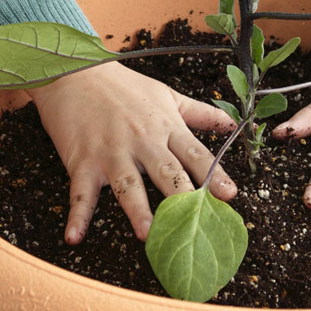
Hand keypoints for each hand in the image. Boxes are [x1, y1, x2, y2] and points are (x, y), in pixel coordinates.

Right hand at [27, 62, 236, 243]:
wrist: (76, 74)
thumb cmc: (125, 86)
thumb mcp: (168, 95)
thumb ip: (201, 113)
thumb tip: (235, 125)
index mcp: (166, 127)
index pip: (195, 153)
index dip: (213, 174)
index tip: (229, 194)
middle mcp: (142, 141)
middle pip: (166, 172)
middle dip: (181, 197)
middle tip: (194, 222)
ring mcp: (112, 152)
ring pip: (128, 185)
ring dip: (137, 210)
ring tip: (147, 234)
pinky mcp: (83, 161)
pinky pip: (81, 192)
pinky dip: (77, 215)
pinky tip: (75, 236)